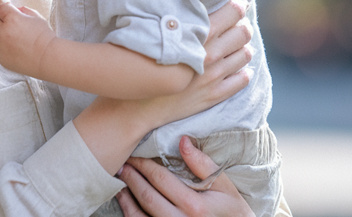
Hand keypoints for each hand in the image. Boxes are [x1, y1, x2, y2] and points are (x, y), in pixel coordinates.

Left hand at [0, 2, 54, 76]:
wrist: (47, 58)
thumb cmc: (44, 38)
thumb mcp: (36, 17)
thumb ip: (23, 10)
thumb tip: (15, 9)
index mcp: (12, 19)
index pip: (0, 8)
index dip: (5, 8)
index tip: (7, 10)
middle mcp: (3, 31)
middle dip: (1, 19)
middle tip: (12, 24)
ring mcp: (0, 45)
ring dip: (4, 35)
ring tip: (19, 40)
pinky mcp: (0, 57)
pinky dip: (6, 48)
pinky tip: (18, 50)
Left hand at [116, 136, 251, 216]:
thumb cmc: (231, 210)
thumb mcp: (224, 185)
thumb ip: (203, 164)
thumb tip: (182, 140)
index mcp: (196, 206)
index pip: (162, 179)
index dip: (145, 165)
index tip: (135, 154)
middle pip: (147, 196)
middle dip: (132, 177)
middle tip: (122, 164)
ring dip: (126, 198)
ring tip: (120, 181)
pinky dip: (130, 214)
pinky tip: (126, 202)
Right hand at [139, 0, 251, 129]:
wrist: (137, 102)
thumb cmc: (144, 59)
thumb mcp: (163, 33)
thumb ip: (185, 19)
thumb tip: (199, 5)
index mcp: (199, 35)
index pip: (233, 13)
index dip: (238, 6)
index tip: (238, 4)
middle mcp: (211, 54)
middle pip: (243, 33)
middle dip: (243, 25)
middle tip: (238, 24)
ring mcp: (215, 76)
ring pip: (245, 55)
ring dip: (244, 47)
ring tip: (238, 45)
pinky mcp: (214, 95)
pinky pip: (241, 81)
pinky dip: (244, 72)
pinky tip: (239, 69)